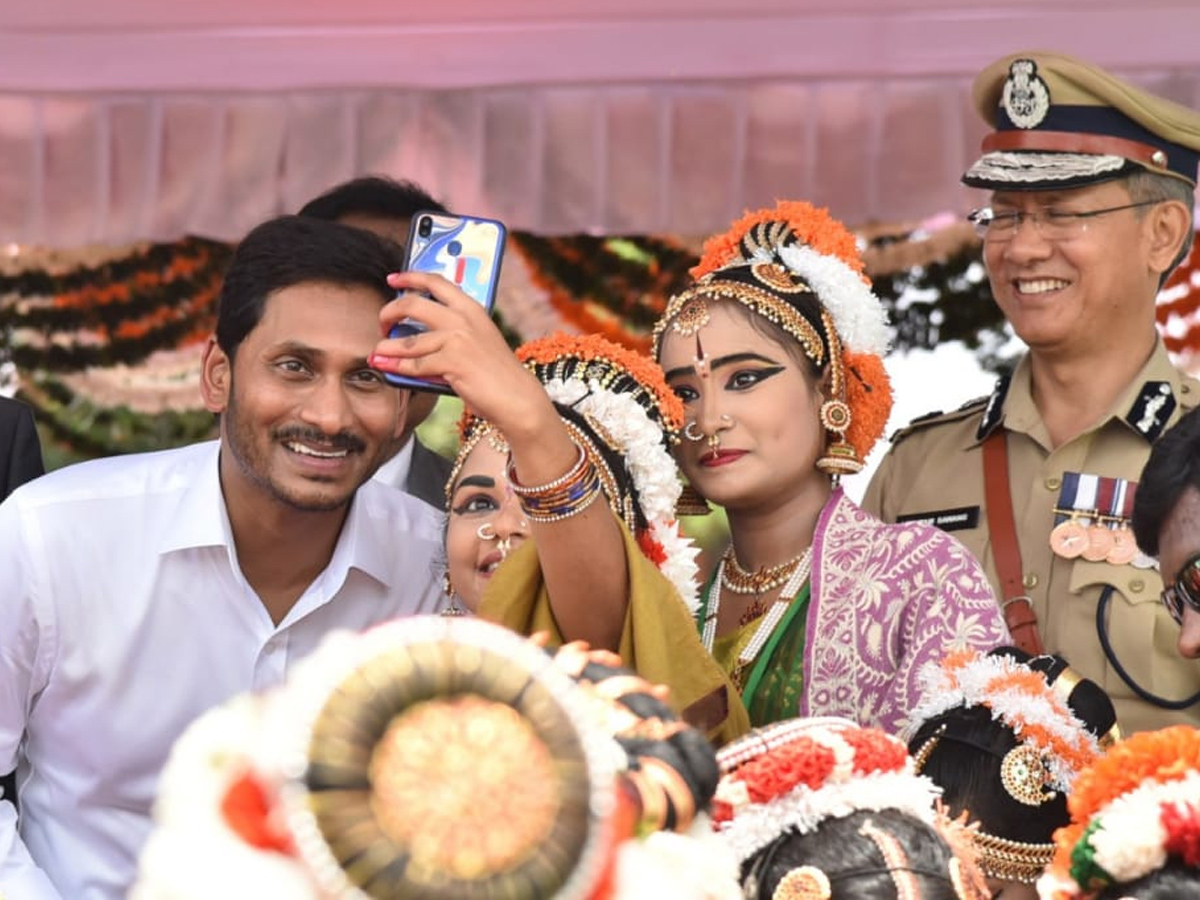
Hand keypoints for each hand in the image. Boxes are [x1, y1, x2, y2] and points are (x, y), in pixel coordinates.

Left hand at [370, 271, 553, 440]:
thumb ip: (454, 331)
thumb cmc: (497, 373)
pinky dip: (396, 366)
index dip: (410, 277)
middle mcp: (464, 319)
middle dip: (389, 312)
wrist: (516, 397)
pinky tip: (386, 366)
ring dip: (386, 346)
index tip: (393, 278)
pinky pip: (414, 364)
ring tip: (377, 352)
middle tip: (383, 324)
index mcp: (472, 309)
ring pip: (408, 340)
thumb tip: (415, 334)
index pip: (436, 281)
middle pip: (413, 304)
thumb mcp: (479, 341)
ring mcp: (458, 339)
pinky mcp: (452, 362)